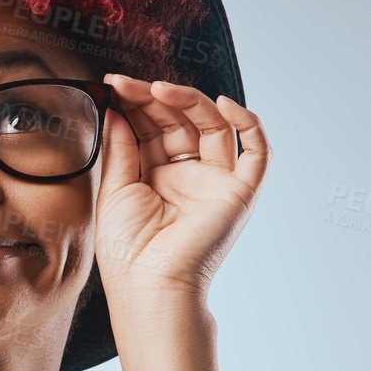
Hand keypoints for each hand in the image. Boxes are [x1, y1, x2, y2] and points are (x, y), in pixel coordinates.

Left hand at [94, 73, 268, 311]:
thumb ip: (121, 148)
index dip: (137, 104)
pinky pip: (257, 154)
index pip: (154, 127)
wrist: (148, 285)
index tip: (114, 86)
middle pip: (181, 122)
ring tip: (159, 89)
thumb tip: (118, 109)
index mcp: (159, 176)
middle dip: (155, 99)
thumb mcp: (114, 190)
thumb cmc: (127, 251)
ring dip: (190, 102)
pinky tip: (224, 104)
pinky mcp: (239, 193)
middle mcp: (189, 176)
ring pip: (214, 127)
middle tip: (128, 85)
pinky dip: (249, 125)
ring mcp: (216, 183)